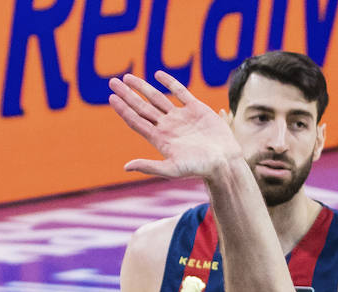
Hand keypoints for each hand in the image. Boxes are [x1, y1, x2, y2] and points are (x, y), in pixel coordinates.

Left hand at [108, 71, 241, 180]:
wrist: (225, 162)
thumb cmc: (200, 169)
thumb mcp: (173, 170)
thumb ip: (149, 166)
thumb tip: (126, 167)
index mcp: (161, 139)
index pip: (137, 121)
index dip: (123, 109)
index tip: (111, 97)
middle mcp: (169, 127)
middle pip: (142, 107)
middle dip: (127, 95)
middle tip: (112, 82)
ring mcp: (181, 117)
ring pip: (157, 98)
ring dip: (142, 87)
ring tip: (127, 78)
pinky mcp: (196, 109)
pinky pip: (180, 92)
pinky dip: (169, 83)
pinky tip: (158, 75)